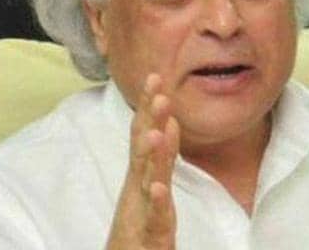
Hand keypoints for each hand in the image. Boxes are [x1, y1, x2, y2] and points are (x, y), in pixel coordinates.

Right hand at [106, 74, 180, 249]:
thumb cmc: (141, 222)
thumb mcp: (153, 183)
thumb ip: (163, 155)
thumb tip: (171, 122)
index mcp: (141, 172)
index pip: (144, 132)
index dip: (148, 105)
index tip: (155, 76)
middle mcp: (138, 185)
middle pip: (143, 148)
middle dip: (150, 119)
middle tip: (158, 92)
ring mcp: (141, 207)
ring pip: (146, 177)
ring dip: (151, 154)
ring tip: (158, 131)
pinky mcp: (149, 232)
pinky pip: (154, 215)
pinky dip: (155, 200)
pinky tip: (157, 187)